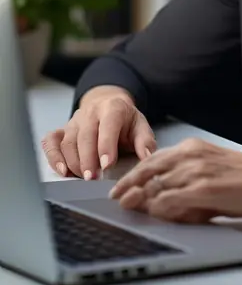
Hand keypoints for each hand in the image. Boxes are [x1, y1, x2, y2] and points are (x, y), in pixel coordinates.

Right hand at [42, 85, 156, 179]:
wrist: (108, 106)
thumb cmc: (125, 121)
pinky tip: (62, 171)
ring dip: (74, 162)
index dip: (106, 145)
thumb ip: (145, 142)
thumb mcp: (140, 126)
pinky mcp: (62, 130)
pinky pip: (51, 142)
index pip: (108, 124)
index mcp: (113, 108)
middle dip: (88, 159)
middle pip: (85, 135)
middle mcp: (90, 112)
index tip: (107, 165)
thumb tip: (147, 158)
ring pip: (68, 141)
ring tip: (83, 178)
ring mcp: (74, 121)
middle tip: (92, 178)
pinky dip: (53, 157)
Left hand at [109, 137, 241, 222]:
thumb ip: (187, 186)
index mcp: (194, 148)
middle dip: (129, 185)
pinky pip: (171, 199)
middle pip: (148, 170)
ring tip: (127, 208)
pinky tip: (154, 214)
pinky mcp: (204, 189)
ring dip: (140, 199)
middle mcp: (192, 155)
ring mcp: (197, 171)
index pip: (154, 160)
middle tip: (116, 199)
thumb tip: (163, 205)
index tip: (122, 187)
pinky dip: (159, 208)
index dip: (134, 175)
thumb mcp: (213, 176)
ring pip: (156, 185)